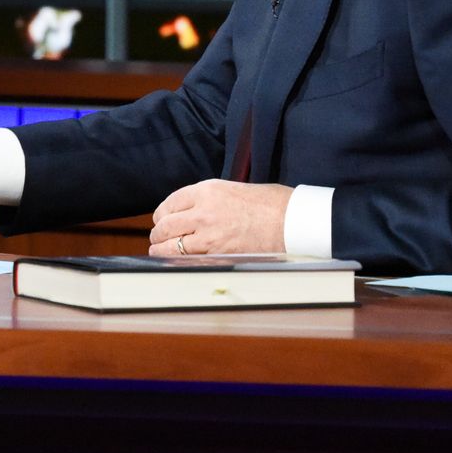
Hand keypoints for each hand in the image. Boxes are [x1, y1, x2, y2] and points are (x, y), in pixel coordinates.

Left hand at [149, 180, 291, 255]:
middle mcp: (202, 211)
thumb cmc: (273, 204)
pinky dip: (177, 262)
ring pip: (169, 245)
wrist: (293, 222)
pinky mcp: (217, 255)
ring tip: (161, 252)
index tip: (162, 220)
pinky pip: (185, 260)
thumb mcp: (236, 189)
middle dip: (158, 234)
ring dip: (161, 250)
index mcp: (207, 190)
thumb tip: (197, 209)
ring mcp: (208, 235)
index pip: (170, 203)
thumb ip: (212, 198)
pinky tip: (176, 263)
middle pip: (164, 225)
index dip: (162, 215)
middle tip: (159, 238)